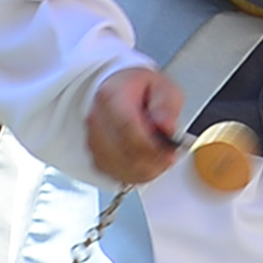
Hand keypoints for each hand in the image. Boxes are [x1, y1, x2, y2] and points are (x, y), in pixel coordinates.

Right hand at [87, 63, 184, 185]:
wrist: (119, 91)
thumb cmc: (140, 90)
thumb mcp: (163, 88)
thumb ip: (167, 106)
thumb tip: (166, 127)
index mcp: (111, 97)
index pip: (128, 130)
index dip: (151, 147)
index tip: (170, 152)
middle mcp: (96, 120)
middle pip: (123, 153)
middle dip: (152, 161)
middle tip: (170, 156)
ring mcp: (93, 140)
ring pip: (119, 168)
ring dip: (146, 170)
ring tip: (160, 159)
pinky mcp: (95, 157)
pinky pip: (115, 175)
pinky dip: (136, 175)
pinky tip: (148, 165)